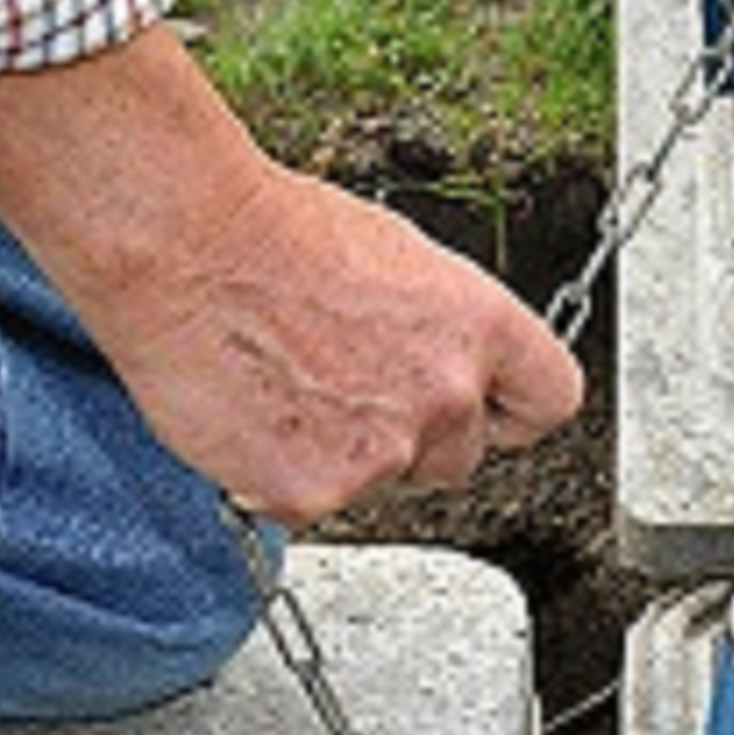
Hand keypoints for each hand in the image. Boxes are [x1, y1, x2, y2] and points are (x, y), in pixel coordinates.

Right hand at [87, 161, 583, 524]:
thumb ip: (441, 326)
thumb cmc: (273, 230)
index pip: (547, 401)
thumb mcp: (399, 256)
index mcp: (481, 328)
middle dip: (413, 436)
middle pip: (459, 456)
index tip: (488, 410)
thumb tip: (442, 354)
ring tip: (287, 386)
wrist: (185, 246)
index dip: (510, 409)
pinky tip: (252, 415)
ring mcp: (382, 453)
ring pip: (382, 482)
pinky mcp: (314, 493)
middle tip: (348, 389)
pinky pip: (310, 504)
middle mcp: (445, 397)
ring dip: (344, 454)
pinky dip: (280, 476)